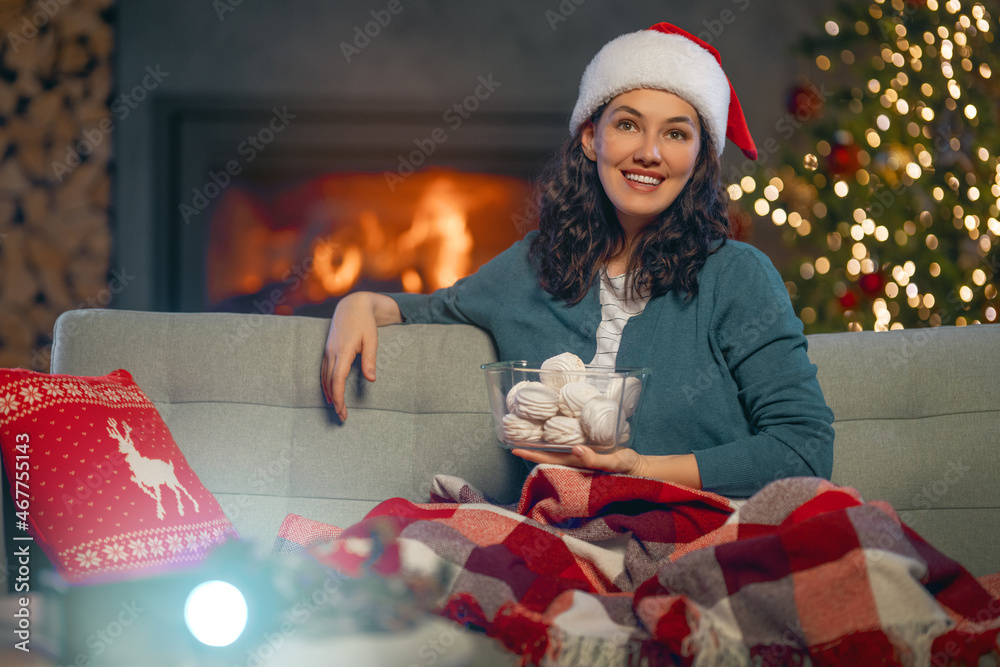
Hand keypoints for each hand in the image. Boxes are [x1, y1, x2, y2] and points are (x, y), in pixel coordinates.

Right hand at [321, 293, 379, 420]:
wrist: (352, 305)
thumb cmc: (365, 322)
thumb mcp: (372, 339)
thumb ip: (370, 360)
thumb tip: (372, 379)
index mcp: (343, 350)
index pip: (337, 379)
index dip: (339, 396)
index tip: (342, 410)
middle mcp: (332, 352)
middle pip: (329, 382)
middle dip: (335, 400)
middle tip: (342, 416)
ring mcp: (328, 351)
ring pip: (324, 377)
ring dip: (329, 394)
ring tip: (337, 408)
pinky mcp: (328, 350)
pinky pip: (324, 370)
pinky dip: (326, 383)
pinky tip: (331, 392)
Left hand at [510, 445, 647, 475]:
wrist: (644, 470)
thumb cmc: (629, 469)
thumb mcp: (615, 463)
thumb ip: (596, 459)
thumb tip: (575, 449)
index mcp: (578, 466)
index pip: (549, 460)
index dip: (532, 455)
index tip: (514, 449)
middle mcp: (577, 462)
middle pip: (549, 456)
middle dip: (532, 448)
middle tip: (513, 436)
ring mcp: (583, 458)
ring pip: (558, 451)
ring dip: (542, 444)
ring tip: (527, 432)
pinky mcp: (591, 452)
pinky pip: (570, 447)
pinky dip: (559, 439)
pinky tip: (554, 431)